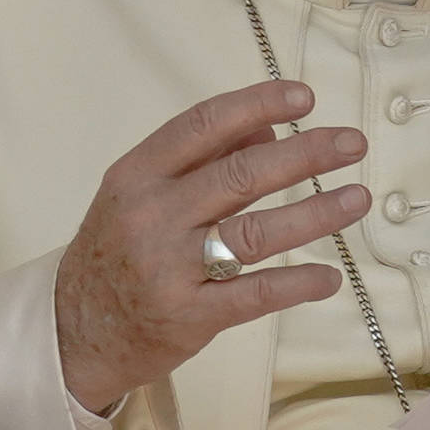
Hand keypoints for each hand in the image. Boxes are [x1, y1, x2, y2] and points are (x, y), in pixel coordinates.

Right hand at [54, 79, 368, 412]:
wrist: (72, 332)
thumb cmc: (116, 251)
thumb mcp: (141, 193)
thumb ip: (202, 159)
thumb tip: (270, 129)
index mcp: (138, 174)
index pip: (203, 125)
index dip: (258, 105)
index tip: (304, 98)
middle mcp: (152, 215)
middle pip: (239, 175)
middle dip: (305, 154)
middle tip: (352, 143)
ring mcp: (169, 268)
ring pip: (254, 233)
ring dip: (314, 214)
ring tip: (357, 199)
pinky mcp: (188, 317)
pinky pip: (254, 294)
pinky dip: (297, 284)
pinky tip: (329, 276)